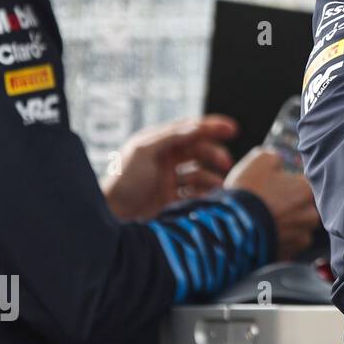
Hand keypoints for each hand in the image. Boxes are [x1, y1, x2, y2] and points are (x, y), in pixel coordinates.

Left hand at [102, 114, 238, 220]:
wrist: (111, 216)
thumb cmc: (121, 180)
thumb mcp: (142, 151)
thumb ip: (169, 137)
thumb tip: (196, 126)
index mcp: (158, 143)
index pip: (190, 129)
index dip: (212, 127)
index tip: (233, 128)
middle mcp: (165, 159)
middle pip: (199, 150)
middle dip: (215, 154)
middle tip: (227, 162)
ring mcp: (170, 179)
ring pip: (200, 172)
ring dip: (213, 176)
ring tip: (222, 185)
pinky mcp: (172, 199)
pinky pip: (195, 192)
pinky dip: (206, 193)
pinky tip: (213, 197)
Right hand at [224, 148, 320, 260]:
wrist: (231, 228)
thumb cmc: (247, 192)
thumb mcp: (259, 160)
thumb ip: (275, 157)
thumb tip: (278, 158)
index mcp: (307, 190)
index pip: (310, 184)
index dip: (296, 183)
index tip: (283, 184)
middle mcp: (309, 215)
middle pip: (308, 208)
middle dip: (294, 206)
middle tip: (274, 203)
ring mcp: (300, 237)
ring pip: (300, 229)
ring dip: (289, 226)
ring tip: (267, 221)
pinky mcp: (288, 255)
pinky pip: (288, 246)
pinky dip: (279, 242)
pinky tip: (264, 235)